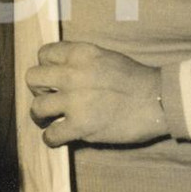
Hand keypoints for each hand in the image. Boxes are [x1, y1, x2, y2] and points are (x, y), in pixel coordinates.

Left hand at [26, 42, 167, 147]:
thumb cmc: (135, 79)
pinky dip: (52, 139)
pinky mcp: (80, 126)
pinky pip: (50, 135)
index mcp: (79, 53)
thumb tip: (59, 72)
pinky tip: (59, 137)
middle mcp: (72, 74)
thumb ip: (80, 61)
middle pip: (32, 78)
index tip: (53, 78)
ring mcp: (75, 101)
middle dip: (39, 89)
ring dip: (42, 116)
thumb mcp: (105, 57)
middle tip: (50, 98)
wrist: (158, 100)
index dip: (46, 67)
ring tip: (51, 120)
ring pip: (36, 107)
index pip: (43, 54)